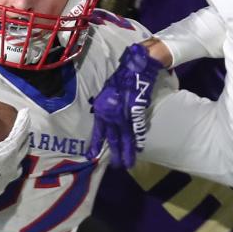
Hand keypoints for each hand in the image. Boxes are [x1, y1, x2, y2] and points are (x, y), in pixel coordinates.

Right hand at [0, 105, 29, 206]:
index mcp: (9, 151)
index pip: (21, 132)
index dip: (23, 120)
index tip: (25, 112)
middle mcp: (12, 166)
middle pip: (23, 148)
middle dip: (24, 137)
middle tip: (23, 129)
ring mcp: (6, 179)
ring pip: (18, 165)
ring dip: (18, 155)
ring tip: (16, 151)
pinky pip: (8, 177)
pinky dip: (8, 169)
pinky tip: (2, 169)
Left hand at [86, 43, 162, 167]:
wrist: (136, 64)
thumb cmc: (123, 76)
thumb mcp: (110, 91)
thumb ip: (109, 106)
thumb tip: (112, 118)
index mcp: (103, 107)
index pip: (99, 129)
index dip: (96, 143)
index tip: (91, 155)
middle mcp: (111, 111)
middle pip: (113, 136)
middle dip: (116, 153)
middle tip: (117, 167)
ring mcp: (123, 111)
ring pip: (125, 135)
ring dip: (128, 151)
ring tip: (129, 164)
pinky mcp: (135, 108)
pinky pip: (137, 127)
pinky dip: (139, 137)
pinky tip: (141, 148)